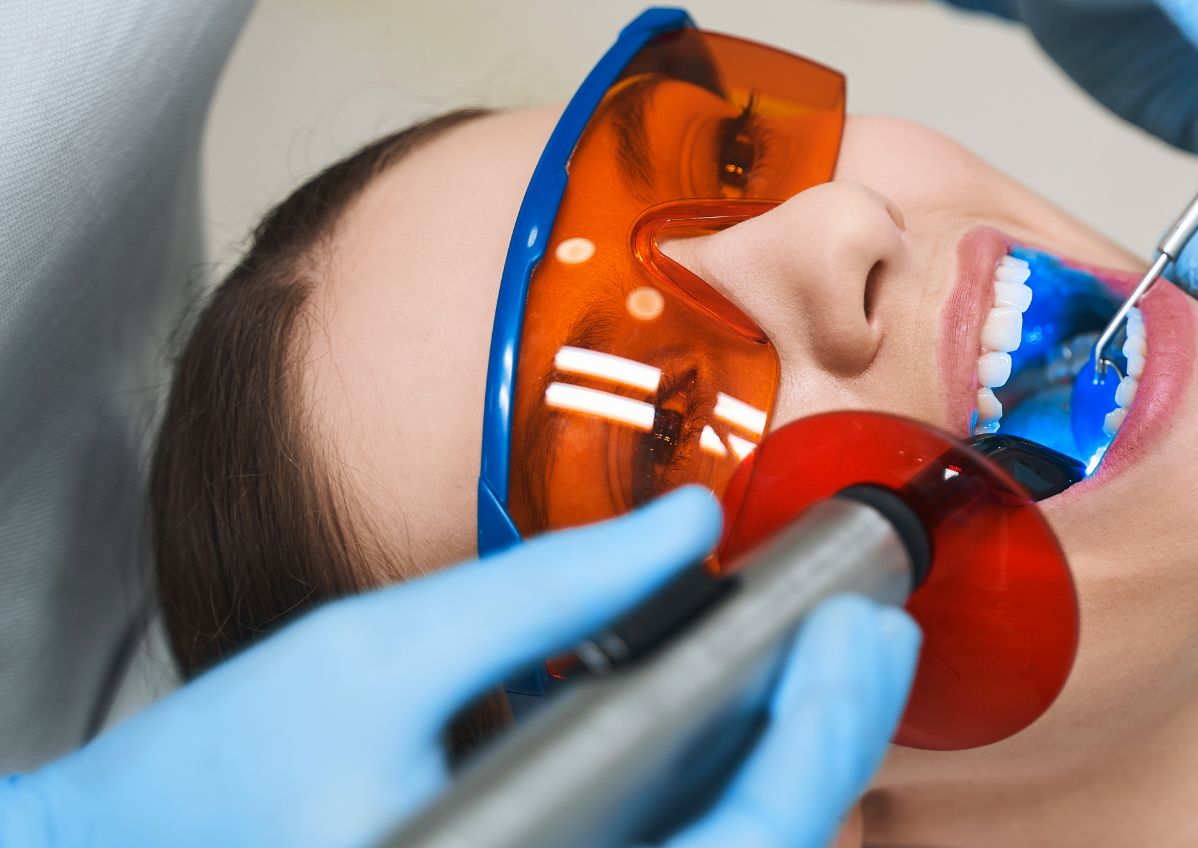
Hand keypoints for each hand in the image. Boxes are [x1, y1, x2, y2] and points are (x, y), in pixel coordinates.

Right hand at [2, 488, 918, 847]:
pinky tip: (739, 723)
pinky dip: (716, 800)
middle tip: (872, 639)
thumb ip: (550, 589)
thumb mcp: (375, 654)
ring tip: (824, 666)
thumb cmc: (198, 789)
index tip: (855, 631)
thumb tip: (688, 524)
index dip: (821, 741)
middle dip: (825, 750)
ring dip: (782, 774)